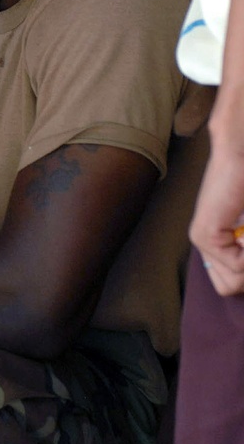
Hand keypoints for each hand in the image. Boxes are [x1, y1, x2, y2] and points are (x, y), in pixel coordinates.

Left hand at [189, 148, 243, 295]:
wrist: (240, 156)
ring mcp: (203, 241)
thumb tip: (240, 263)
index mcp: (218, 247)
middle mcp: (205, 246)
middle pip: (233, 286)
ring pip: (237, 280)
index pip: (232, 285)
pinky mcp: (205, 234)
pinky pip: (239, 265)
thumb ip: (243, 251)